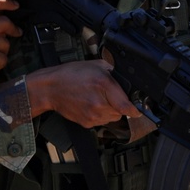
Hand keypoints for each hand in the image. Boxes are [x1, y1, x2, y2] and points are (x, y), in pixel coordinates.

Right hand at [26, 57, 141, 125]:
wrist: (50, 88)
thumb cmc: (70, 75)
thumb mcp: (95, 65)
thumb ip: (113, 72)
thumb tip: (128, 81)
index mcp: (104, 85)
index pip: (128, 106)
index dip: (136, 109)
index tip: (139, 110)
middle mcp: (99, 103)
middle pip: (121, 112)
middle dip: (119, 105)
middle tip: (107, 95)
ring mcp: (93, 115)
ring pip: (113, 118)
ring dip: (110, 111)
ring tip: (96, 99)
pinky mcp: (87, 123)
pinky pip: (101, 122)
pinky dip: (99, 115)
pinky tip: (89, 105)